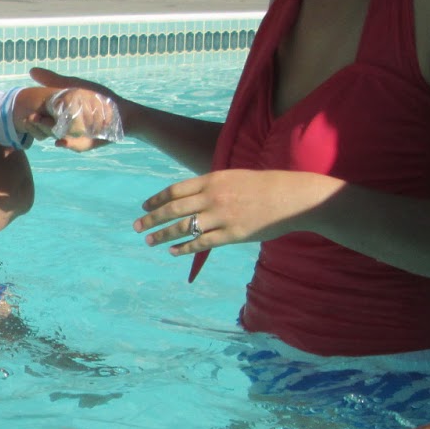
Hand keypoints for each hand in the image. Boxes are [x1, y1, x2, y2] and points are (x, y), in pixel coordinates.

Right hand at [28, 68, 121, 150]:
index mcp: (59, 112)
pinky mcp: (83, 144)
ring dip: (48, 131)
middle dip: (38, 122)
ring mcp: (73, 134)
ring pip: (56, 135)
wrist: (122, 112)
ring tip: (43, 125)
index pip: (41, 115)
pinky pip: (73, 145)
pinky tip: (61, 141)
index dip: (33, 114)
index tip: (27, 111)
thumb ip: (53, 80)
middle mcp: (64, 124)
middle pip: (46, 126)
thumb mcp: (74, 85)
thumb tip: (31, 70)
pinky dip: (67, 144)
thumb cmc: (98, 97)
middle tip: (30, 118)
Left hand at [134, 169, 339, 256]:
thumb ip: (211, 186)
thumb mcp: (233, 177)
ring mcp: (222, 217)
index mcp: (212, 180)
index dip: (156, 200)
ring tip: (149, 241)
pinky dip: (184, 248)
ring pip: (183, 228)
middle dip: (151, 219)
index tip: (144, 207)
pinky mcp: (232, 234)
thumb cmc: (264, 186)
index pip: (175, 190)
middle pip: (173, 210)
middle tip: (136, 227)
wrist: (292, 197)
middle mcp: (213, 197)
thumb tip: (190, 197)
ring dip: (163, 235)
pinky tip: (173, 251)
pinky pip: (202, 243)